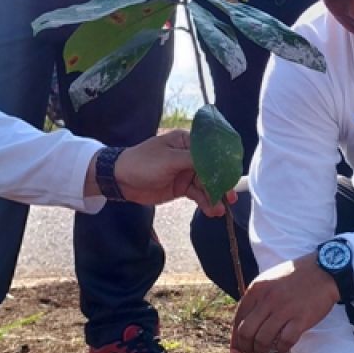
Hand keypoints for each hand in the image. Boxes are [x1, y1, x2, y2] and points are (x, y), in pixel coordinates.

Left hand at [101, 130, 229, 216]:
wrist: (121, 180)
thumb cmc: (143, 163)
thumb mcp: (169, 159)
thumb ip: (194, 160)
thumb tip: (216, 162)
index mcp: (187, 142)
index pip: (211, 151)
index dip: (223, 165)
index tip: (232, 178)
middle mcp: (189, 156)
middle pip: (211, 170)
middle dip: (220, 184)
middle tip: (230, 198)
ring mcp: (186, 172)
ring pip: (206, 184)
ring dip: (213, 197)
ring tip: (219, 210)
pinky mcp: (181, 187)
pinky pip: (198, 194)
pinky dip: (205, 202)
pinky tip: (211, 211)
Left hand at [229, 253, 337, 352]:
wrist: (324, 270)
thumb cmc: (295, 277)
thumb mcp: (269, 280)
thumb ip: (256, 300)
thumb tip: (243, 326)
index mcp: (257, 289)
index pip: (238, 318)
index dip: (235, 338)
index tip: (236, 351)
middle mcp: (267, 299)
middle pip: (246, 332)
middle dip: (246, 347)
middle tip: (251, 352)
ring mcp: (284, 310)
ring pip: (262, 340)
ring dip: (262, 350)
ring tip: (265, 351)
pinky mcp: (300, 319)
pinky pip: (284, 342)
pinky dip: (281, 349)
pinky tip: (283, 347)